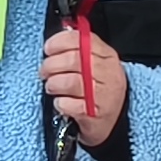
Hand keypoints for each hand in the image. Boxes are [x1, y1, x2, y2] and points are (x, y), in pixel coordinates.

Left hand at [40, 23, 129, 147]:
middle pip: (72, 59)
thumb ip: (79, 49)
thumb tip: (56, 40)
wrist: (116, 121)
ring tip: (52, 87)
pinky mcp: (95, 114)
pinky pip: (69, 104)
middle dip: (51, 65)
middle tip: (44, 72)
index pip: (80, 39)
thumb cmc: (100, 90)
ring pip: (69, 81)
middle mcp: (108, 72)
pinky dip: (59, 103)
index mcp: (107, 55)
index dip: (58, 42)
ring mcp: (104, 94)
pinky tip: (61, 103)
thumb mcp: (96, 65)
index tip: (48, 49)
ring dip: (54, 84)